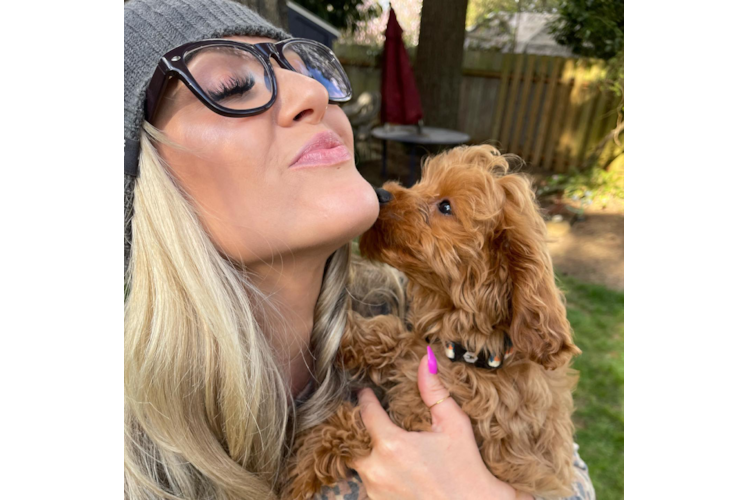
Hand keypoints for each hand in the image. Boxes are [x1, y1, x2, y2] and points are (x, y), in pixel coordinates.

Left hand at [351, 346, 519, 499]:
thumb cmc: (466, 469)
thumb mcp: (454, 425)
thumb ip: (434, 392)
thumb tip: (425, 360)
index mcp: (391, 445)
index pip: (366, 413)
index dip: (366, 398)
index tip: (366, 392)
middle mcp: (376, 470)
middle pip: (355, 440)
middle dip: (363, 428)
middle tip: (375, 418)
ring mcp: (375, 490)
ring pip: (360, 463)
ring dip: (369, 452)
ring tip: (387, 443)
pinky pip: (368, 482)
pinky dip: (377, 472)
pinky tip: (394, 467)